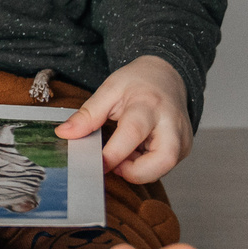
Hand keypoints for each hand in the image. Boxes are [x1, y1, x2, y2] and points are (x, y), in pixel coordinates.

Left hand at [53, 56, 191, 182]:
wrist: (166, 76)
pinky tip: (136, 151)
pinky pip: (162, 168)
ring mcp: (182, 139)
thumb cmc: (138, 83)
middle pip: (161, 160)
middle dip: (133, 172)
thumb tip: (64, 133)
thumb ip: (87, 114)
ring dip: (137, 169)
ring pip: (162, 169)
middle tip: (112, 163)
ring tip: (124, 151)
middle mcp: (172, 124)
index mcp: (149, 105)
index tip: (93, 164)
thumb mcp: (109, 90)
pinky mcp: (184, 149)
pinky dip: (144, 166)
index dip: (113, 155)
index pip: (132, 134)